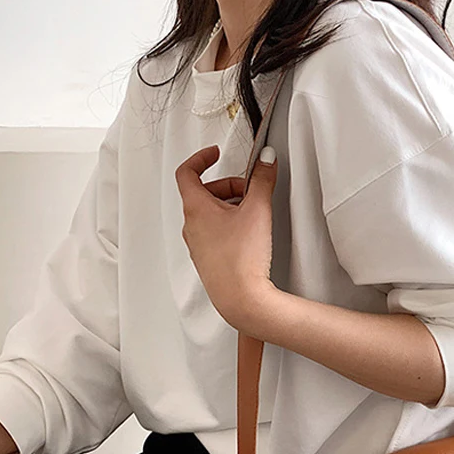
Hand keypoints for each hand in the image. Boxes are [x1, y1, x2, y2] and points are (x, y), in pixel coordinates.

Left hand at [175, 144, 279, 333]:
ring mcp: (198, 245)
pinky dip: (229, 226)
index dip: (201, 158)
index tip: (215, 153)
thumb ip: (262, 180)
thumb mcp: (258, 210)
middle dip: (229, 186)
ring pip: (210, 215)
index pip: (188, 172)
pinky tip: (249, 236)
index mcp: (195, 208)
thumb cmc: (242, 260)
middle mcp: (191, 226)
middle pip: (205, 193)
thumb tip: (265, 160)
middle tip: (251, 190)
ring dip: (230, 207)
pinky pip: (215, 234)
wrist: (242, 299)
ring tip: (254, 215)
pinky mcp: (208, 261)